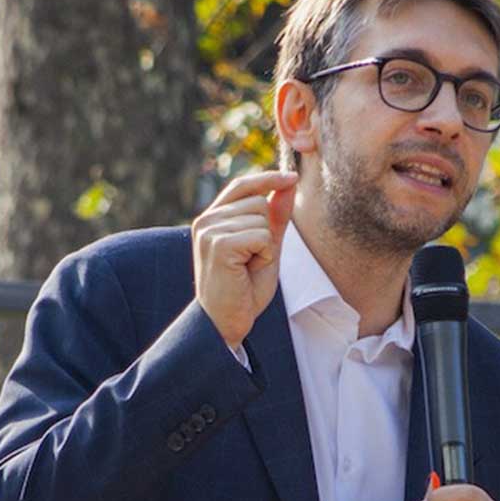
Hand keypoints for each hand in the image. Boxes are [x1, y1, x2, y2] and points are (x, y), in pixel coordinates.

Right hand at [192, 170, 296, 347]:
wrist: (225, 323)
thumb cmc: (244, 289)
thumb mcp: (266, 247)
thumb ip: (275, 216)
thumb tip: (289, 182)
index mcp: (213, 218)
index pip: (241, 185)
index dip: (268, 179)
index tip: (293, 177)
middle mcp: (206, 220)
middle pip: (258, 201)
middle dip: (266, 231)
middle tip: (251, 260)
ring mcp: (209, 230)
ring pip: (261, 217)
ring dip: (265, 245)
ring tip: (247, 267)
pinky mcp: (218, 243)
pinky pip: (260, 235)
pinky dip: (264, 254)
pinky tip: (247, 271)